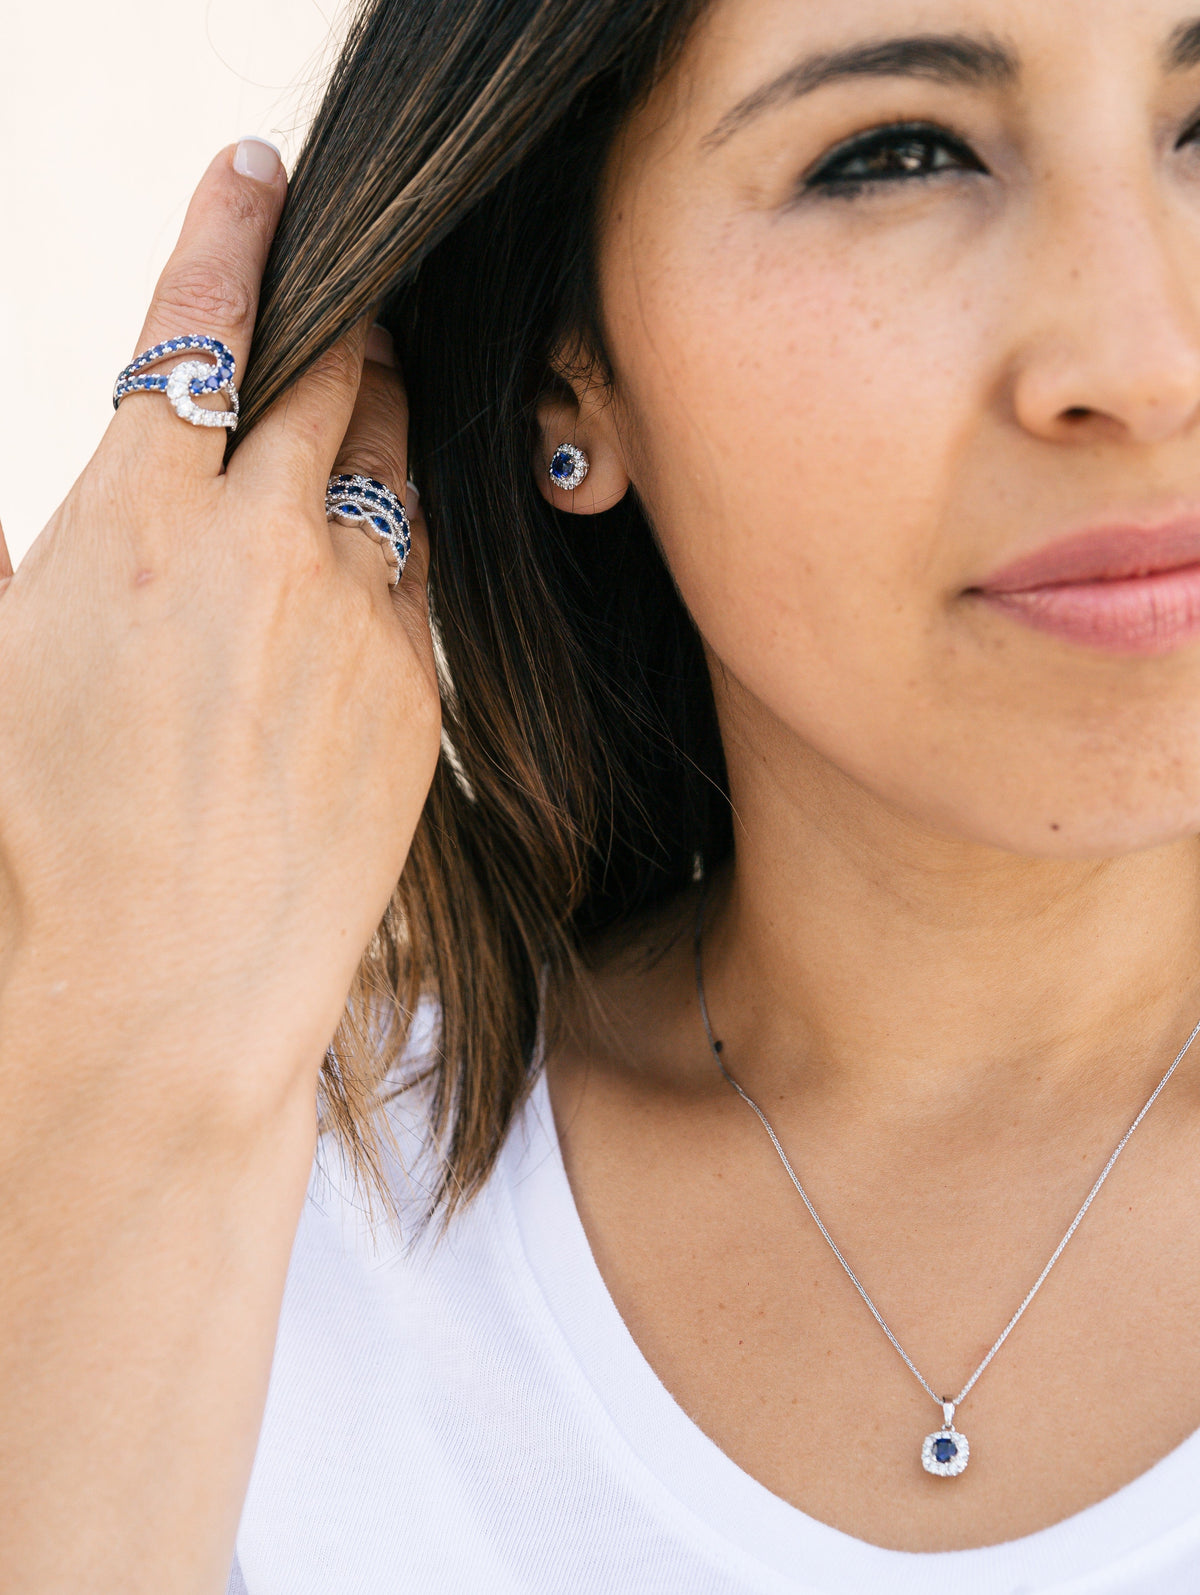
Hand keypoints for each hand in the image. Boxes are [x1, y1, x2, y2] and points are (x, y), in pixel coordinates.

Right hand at [0, 141, 440, 1110]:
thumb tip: (23, 528)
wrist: (169, 992)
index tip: (260, 171)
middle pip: (331, 371)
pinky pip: (420, 572)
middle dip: (337, 313)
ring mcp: (357, 619)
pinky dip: (397, 535)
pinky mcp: (420, 691)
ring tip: (361, 406)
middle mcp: (260, 551)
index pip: (198, 328)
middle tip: (337, 293)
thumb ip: (13, 563)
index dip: (233, 231)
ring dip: (377, 418)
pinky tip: (371, 549)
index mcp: (131, 527)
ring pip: (392, 463)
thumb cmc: (43, 845)